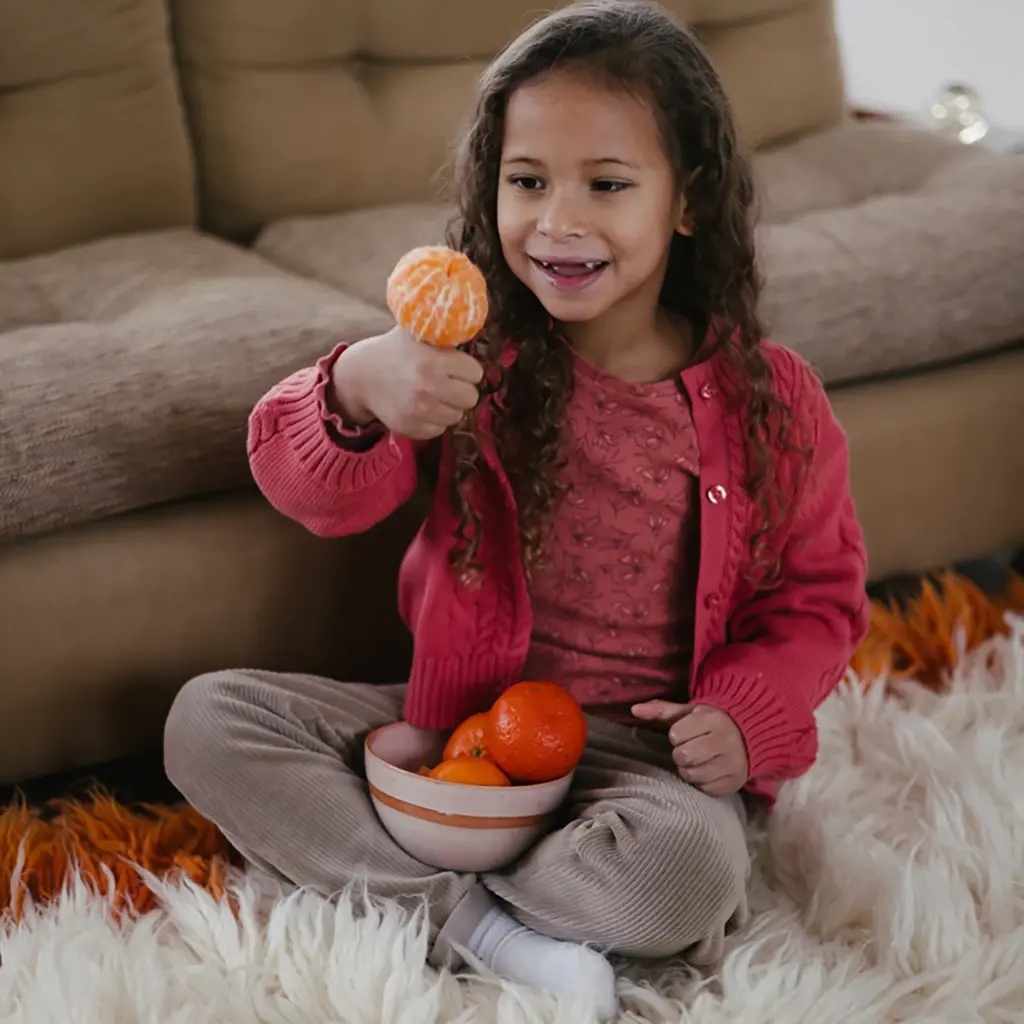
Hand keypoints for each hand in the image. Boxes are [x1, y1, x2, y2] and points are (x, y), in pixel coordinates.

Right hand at [331, 325, 483, 439]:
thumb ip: (444, 331)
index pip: (475, 373)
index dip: (468, 370)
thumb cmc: (396, 350)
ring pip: (456, 416)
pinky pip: (438, 430)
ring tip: (434, 395)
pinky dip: (433, 421)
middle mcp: (428, 386)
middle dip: (463, 390)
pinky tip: (422, 408)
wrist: (361, 375)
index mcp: (434, 360)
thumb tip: (470, 323)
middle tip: (451, 385)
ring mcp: (418, 410)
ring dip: (449, 407)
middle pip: (471, 398)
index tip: (459, 369)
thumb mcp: (417, 332)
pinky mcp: (409, 427)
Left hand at [630, 701, 748, 796]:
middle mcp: (726, 741)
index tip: (685, 733)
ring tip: (697, 759)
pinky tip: (707, 770)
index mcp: (712, 719)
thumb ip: (660, 709)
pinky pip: (705, 789)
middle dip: (680, 753)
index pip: (676, 734)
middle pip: (683, 756)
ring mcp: (732, 764)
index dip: (676, 735)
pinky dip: (701, 781)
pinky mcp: (733, 783)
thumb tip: (634, 710)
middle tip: (690, 748)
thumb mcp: (687, 712)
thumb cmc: (709, 723)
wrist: (748, 735)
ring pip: (692, 775)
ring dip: (689, 769)